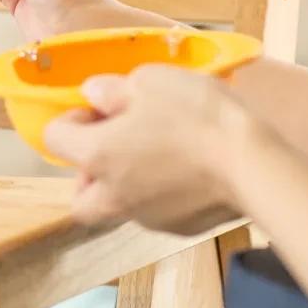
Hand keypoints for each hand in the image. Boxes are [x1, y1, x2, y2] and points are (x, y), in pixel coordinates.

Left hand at [43, 64, 251, 234]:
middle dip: (89, 171)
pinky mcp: (178, 227)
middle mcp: (112, 193)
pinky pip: (154, 210)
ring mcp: (145, 216)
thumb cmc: (198, 116)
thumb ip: (111, 89)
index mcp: (97, 154)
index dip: (71, 119)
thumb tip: (95, 95)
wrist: (254, 165)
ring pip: (117, 205)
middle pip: (80, 194)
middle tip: (117, 143)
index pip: (53, 139)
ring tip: (157, 152)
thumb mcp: (149, 80)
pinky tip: (186, 169)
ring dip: (124, 182)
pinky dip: (160, 192)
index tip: (99, 108)